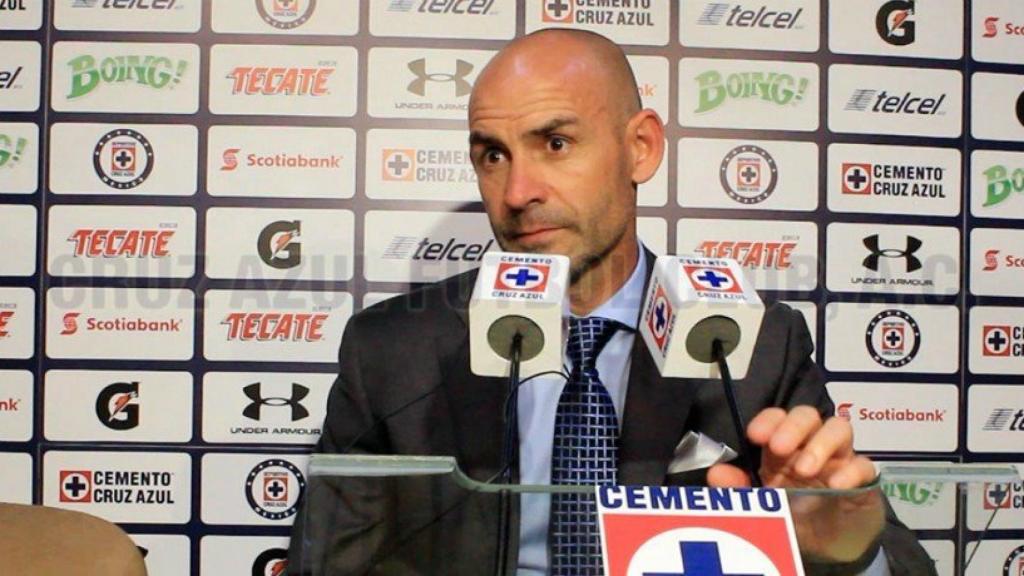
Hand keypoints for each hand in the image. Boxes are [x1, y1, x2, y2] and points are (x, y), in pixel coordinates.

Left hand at [706, 406, 885, 564]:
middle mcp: (811, 446)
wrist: (828, 548)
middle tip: (780, 449)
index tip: (755, 436)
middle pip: (807, 415)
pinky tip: (835, 486)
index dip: (768, 421)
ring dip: (821, 444)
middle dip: (793, 426)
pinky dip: (851, 471)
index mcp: (783, 449)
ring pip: (839, 428)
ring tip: (806, 470)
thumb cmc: (793, 516)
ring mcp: (839, 460)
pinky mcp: (863, 480)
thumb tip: (716, 472)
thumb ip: (737, 489)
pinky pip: (864, 465)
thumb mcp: (762, 506)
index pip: (777, 419)